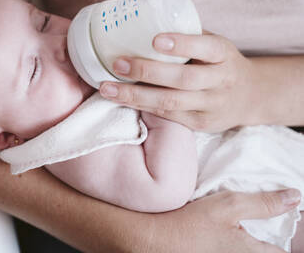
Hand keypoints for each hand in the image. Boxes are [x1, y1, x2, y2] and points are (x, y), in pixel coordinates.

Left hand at [99, 32, 256, 131]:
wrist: (250, 96)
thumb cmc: (220, 62)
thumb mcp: (214, 44)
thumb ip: (187, 35)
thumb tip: (141, 19)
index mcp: (224, 54)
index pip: (206, 47)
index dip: (182, 44)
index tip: (155, 39)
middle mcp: (221, 81)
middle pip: (183, 79)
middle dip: (147, 72)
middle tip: (117, 63)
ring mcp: (211, 105)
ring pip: (171, 102)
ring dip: (135, 96)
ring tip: (107, 88)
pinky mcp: (200, 123)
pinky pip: (167, 115)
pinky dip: (141, 107)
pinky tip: (121, 99)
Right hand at [149, 189, 300, 252]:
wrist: (155, 238)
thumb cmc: (191, 224)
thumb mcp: (230, 205)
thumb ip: (264, 203)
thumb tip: (295, 197)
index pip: (283, 248)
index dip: (284, 228)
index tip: (278, 215)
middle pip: (267, 247)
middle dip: (267, 231)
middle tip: (257, 214)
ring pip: (249, 246)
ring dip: (249, 233)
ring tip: (237, 219)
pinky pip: (234, 248)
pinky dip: (234, 237)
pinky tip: (222, 226)